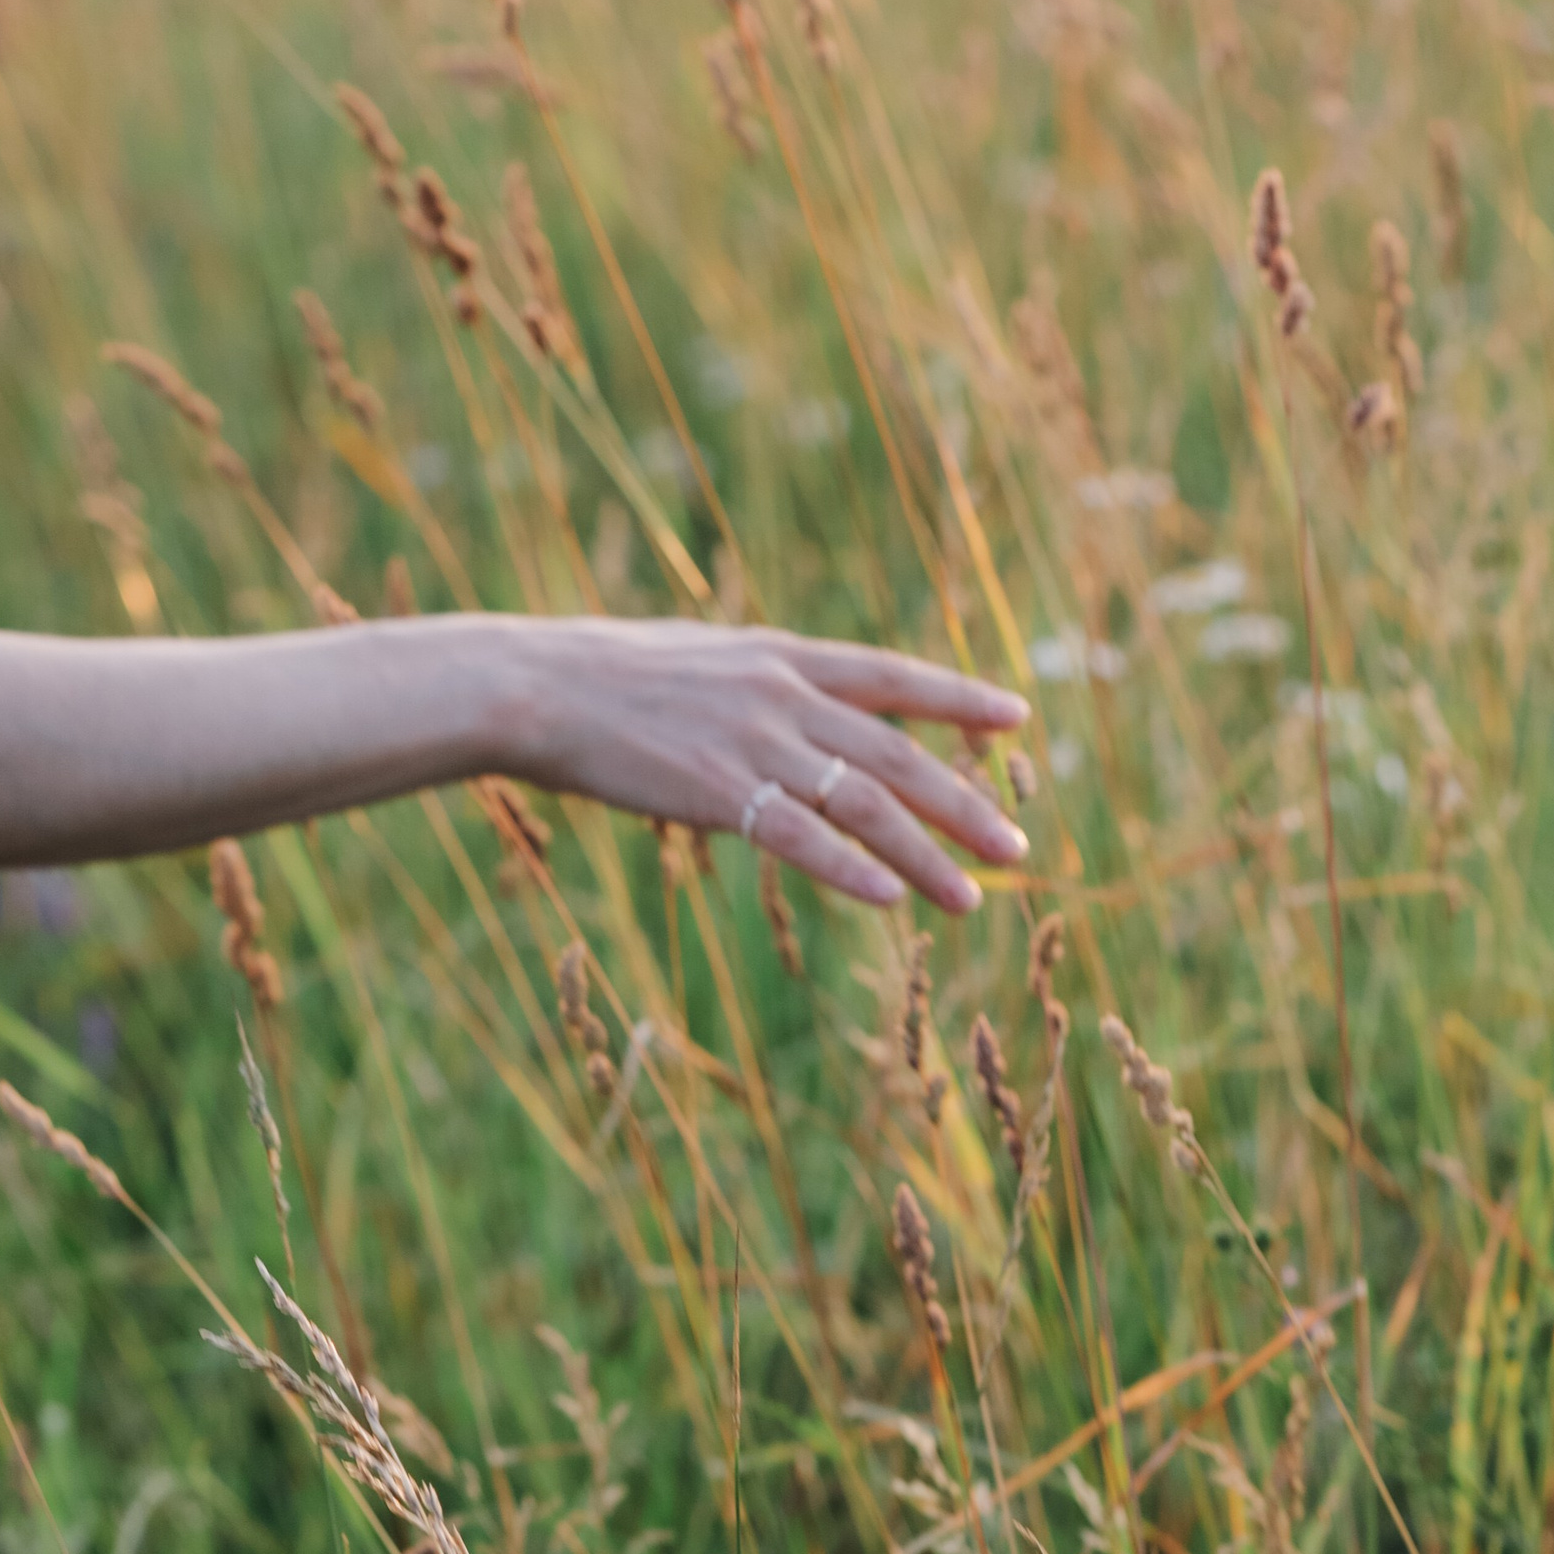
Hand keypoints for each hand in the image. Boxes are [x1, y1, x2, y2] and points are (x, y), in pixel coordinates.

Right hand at [514, 619, 1028, 913]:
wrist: (534, 687)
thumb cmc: (604, 676)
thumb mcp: (701, 657)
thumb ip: (759, 680)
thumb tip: (794, 699)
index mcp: (780, 654)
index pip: (893, 675)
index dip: (958, 697)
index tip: (1017, 716)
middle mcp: (781, 694)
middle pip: (898, 754)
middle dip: (965, 803)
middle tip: (1019, 847)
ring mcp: (753, 742)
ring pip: (865, 803)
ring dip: (925, 854)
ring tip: (971, 896)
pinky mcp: (717, 791)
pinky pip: (800, 837)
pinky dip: (852, 869)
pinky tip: (892, 899)